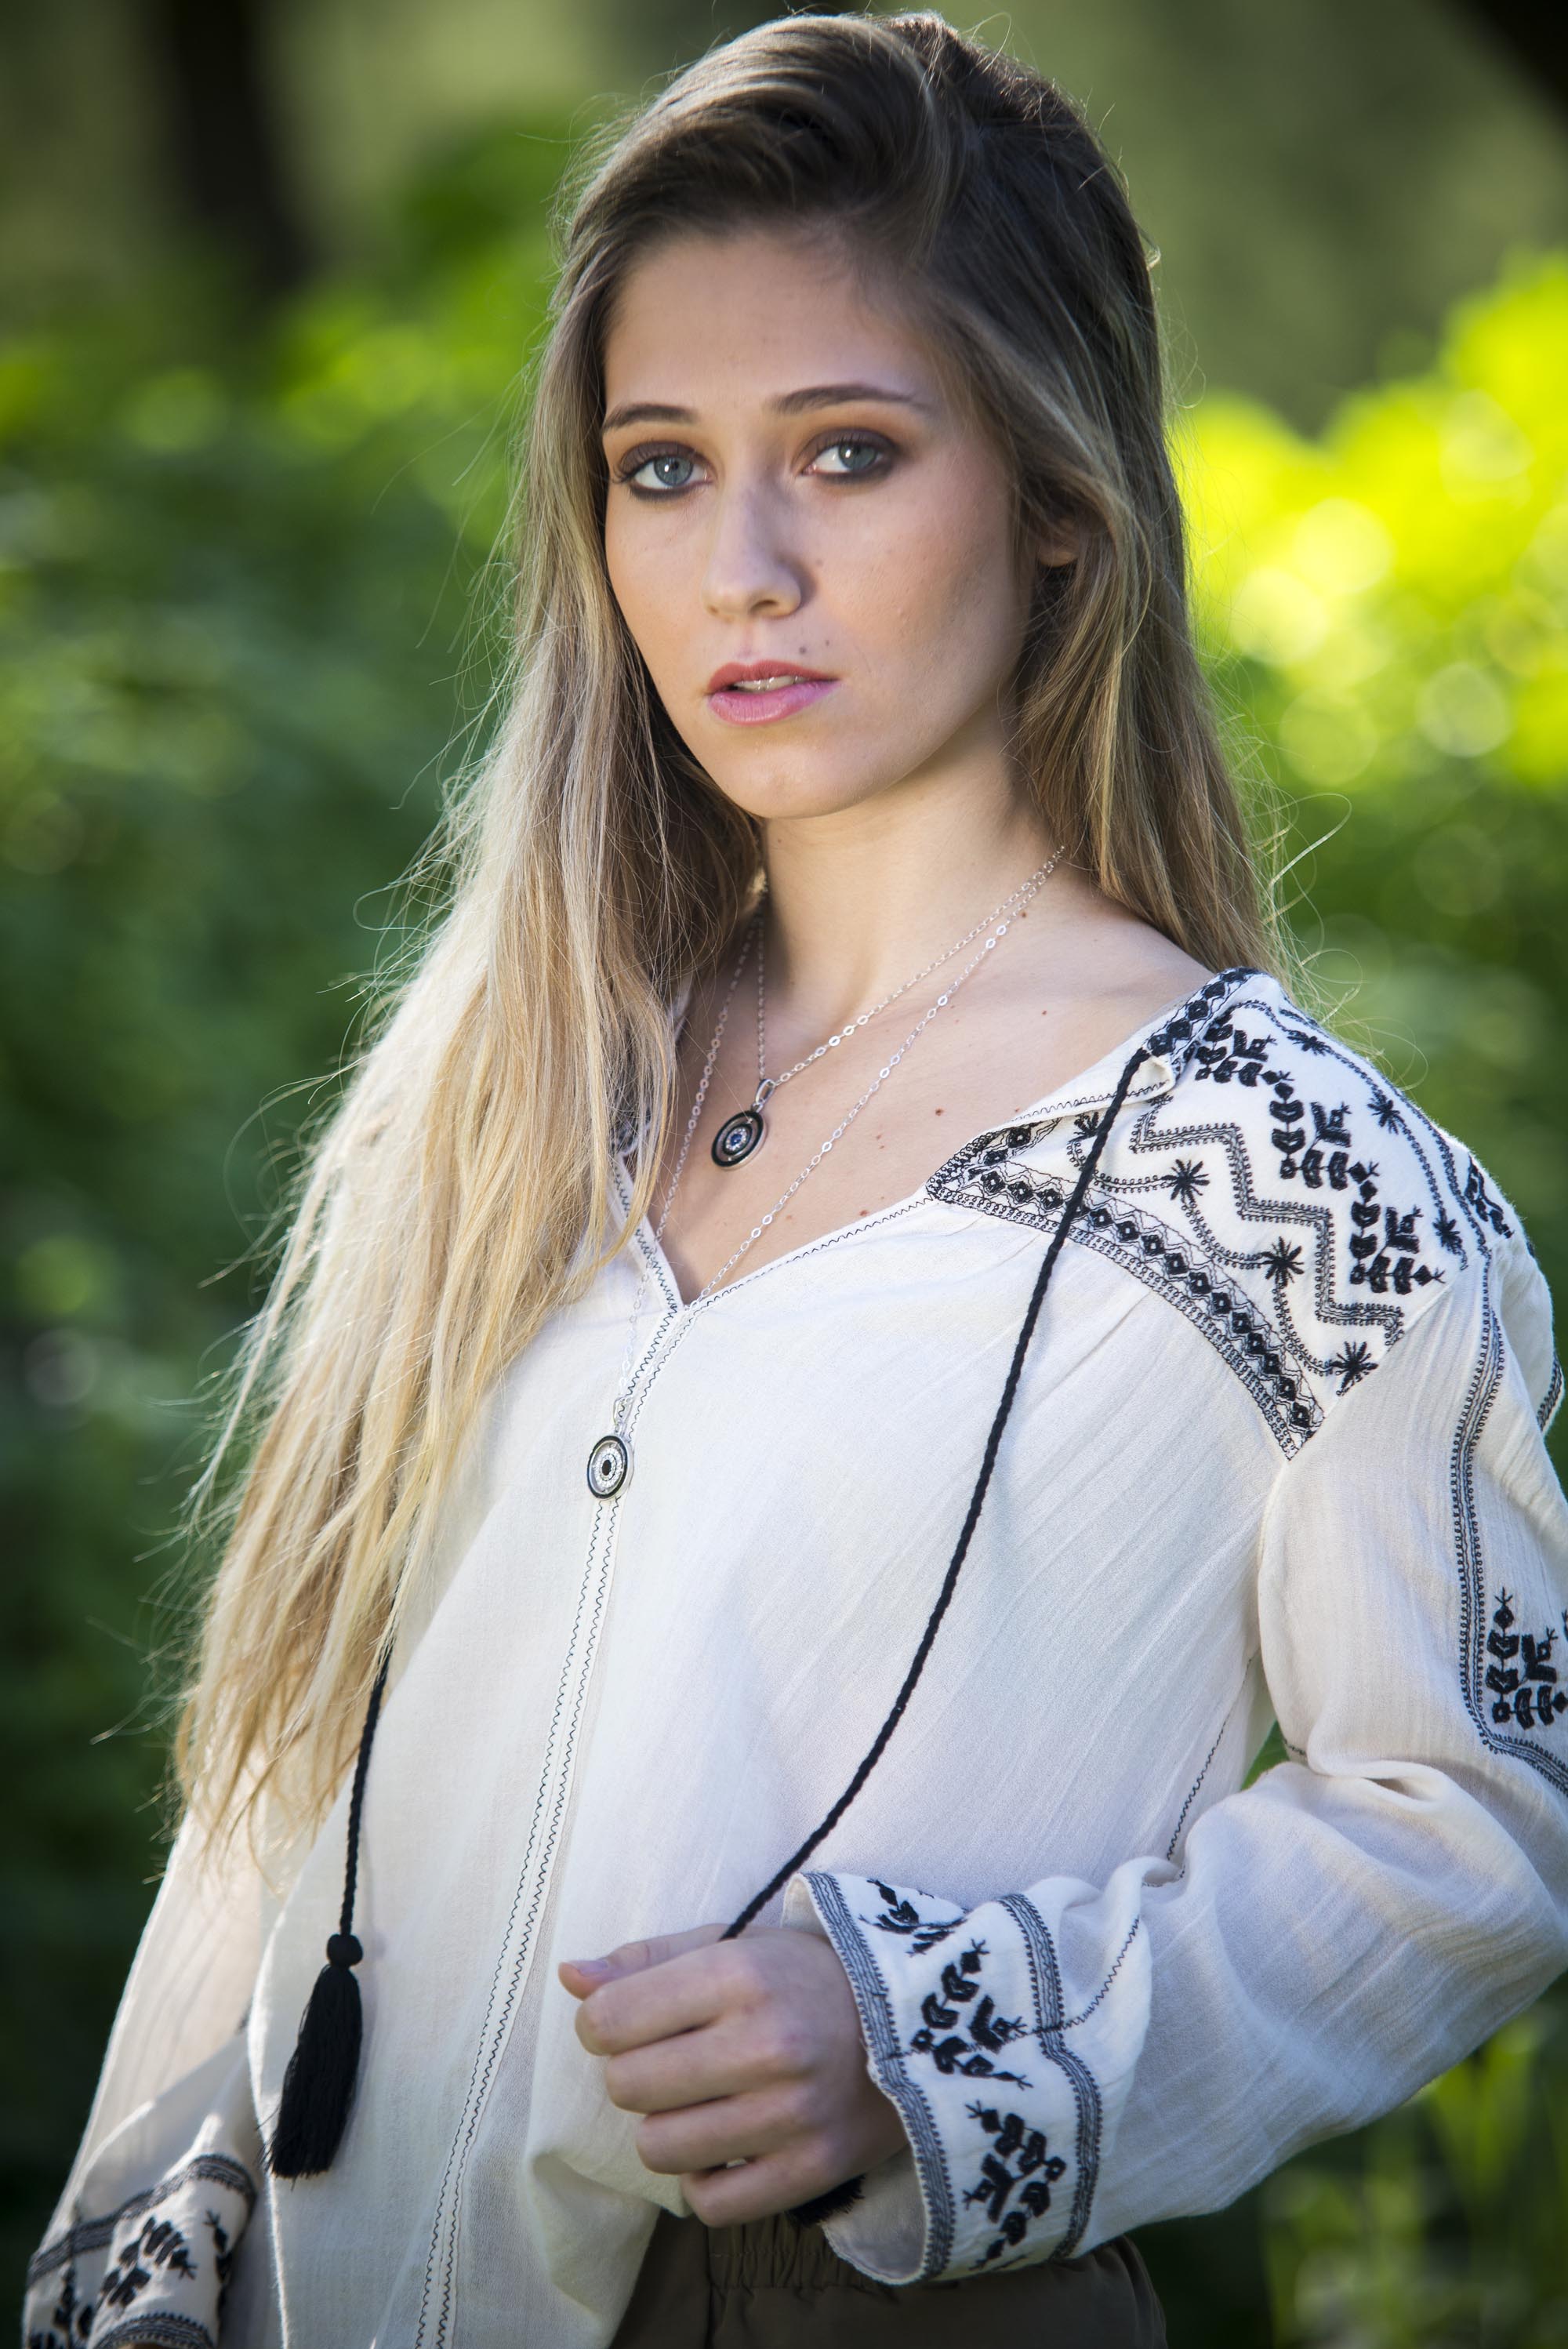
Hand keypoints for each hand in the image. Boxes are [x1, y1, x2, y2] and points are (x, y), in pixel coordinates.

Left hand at [559, 1924, 906, 2223]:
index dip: (602, 2024)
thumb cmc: (806, 1977)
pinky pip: (710, 2203)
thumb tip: (570, 1975)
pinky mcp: (812, 2169)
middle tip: (670, 2061)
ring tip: (698, 2102)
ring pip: (659, 2149)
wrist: (916, 2023)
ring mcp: (791, 2113)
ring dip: (665, 2128)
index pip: (611, 2020)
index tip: (626, 2022)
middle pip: (628, 2086)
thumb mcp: (734, 1943)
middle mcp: (766, 2043)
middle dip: (633, 2074)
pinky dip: (704, 2180)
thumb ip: (647, 1961)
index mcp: (740, 1974)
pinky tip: (724, 2145)